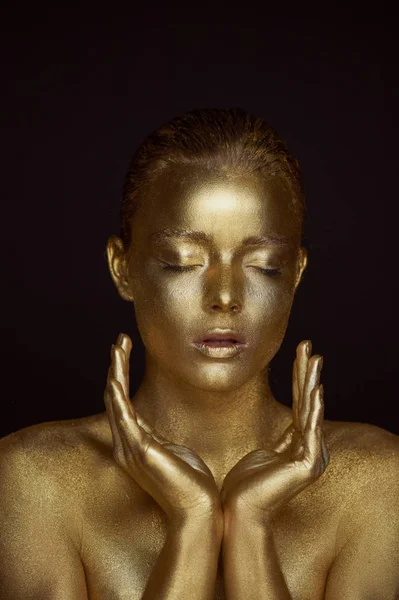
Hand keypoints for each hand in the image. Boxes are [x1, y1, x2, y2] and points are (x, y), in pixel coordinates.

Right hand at [104, 333, 220, 522]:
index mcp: (134, 445)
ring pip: (115, 399)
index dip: (122, 377)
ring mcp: (129, 447)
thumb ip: (162, 439)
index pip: (122, 404)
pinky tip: (117, 371)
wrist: (199, 508)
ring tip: (119, 345)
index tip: (126, 353)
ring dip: (116, 370)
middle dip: (117, 367)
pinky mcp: (138, 448)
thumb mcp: (175, 451)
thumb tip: (163, 432)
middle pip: (114, 398)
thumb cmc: (192, 483)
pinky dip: (118, 389)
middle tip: (120, 342)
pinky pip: (122, 412)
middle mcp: (125, 445)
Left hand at [220, 340, 329, 522]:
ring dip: (311, 381)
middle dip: (307, 372)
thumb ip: (277, 440)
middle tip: (307, 345)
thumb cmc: (243, 486)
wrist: (236, 512)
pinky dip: (314, 409)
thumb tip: (278, 431)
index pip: (300, 404)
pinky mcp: (307, 465)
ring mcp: (310, 457)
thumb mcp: (262, 452)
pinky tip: (316, 390)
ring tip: (313, 358)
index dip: (300, 378)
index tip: (300, 353)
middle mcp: (308, 449)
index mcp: (298, 446)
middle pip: (308, 403)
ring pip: (310, 410)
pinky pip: (311, 430)